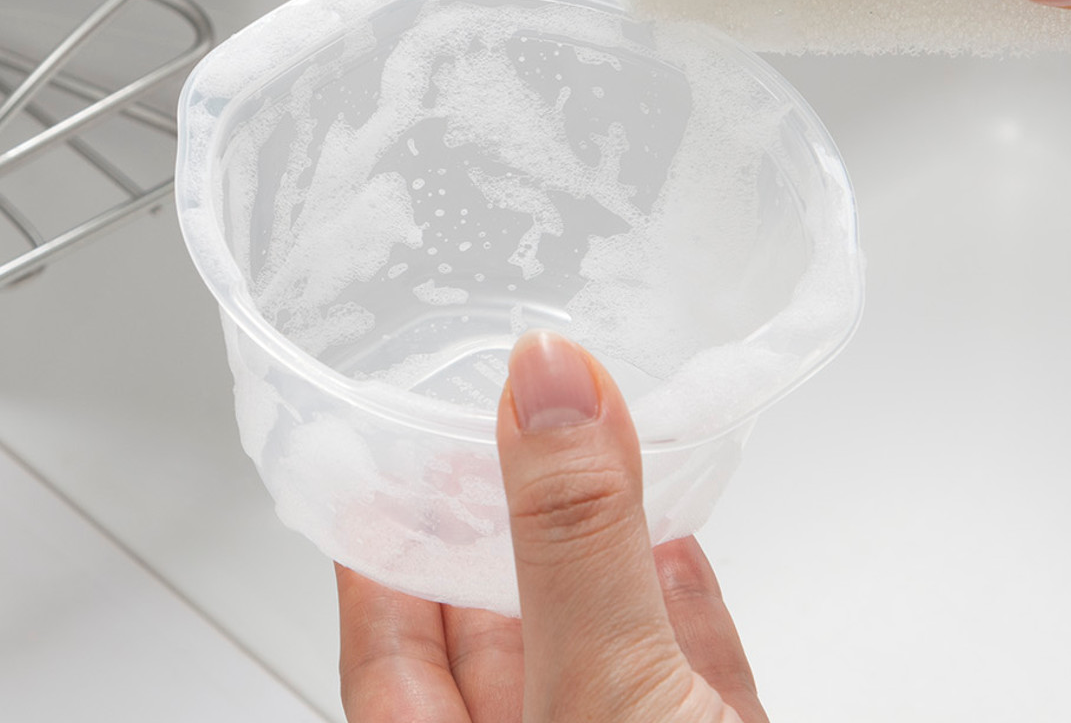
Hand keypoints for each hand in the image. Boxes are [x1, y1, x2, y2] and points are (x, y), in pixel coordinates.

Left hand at [336, 331, 768, 722]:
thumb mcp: (603, 689)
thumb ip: (573, 534)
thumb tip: (545, 381)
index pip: (388, 644)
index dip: (381, 538)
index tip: (382, 445)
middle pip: (495, 621)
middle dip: (499, 512)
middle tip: (493, 411)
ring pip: (597, 627)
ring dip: (598, 532)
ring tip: (582, 435)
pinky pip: (688, 653)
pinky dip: (683, 581)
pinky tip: (679, 521)